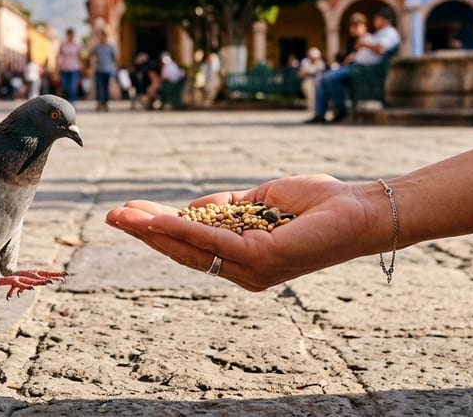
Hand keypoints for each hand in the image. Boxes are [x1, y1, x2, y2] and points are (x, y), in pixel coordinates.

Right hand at [105, 175, 375, 290]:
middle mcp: (245, 272)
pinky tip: (157, 219)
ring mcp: (252, 269)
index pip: (193, 247)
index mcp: (244, 260)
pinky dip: (181, 229)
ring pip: (191, 248)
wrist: (361, 209)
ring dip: (152, 230)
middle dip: (145, 233)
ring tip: (122, 215)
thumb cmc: (321, 204)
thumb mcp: (264, 200)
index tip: (130, 213)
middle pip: (183, 252)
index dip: (160, 231)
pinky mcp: (262, 258)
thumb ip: (230, 207)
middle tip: (111, 216)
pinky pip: (213, 241)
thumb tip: (196, 207)